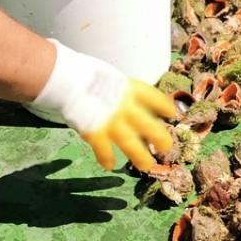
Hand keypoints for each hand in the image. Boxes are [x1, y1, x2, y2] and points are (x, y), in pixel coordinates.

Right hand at [26, 41, 176, 171]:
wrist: (67, 79)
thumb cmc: (87, 75)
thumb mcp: (112, 78)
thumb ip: (122, 93)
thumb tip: (128, 103)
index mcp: (130, 88)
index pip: (153, 97)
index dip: (164, 106)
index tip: (172, 113)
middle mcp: (125, 106)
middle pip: (148, 125)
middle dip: (159, 137)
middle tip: (166, 147)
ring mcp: (111, 121)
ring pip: (131, 143)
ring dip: (140, 156)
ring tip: (147, 165)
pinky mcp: (96, 132)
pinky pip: (104, 150)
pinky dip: (107, 158)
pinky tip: (110, 165)